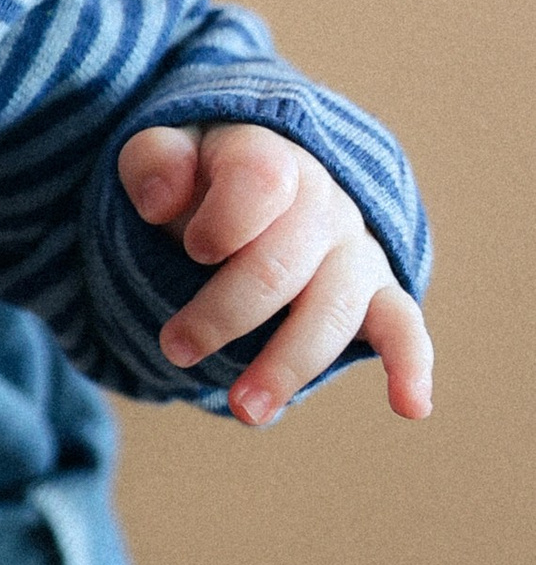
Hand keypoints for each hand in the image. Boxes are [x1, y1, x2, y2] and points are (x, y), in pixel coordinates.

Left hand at [117, 122, 433, 424]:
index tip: (194, 249)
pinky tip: (411, 406)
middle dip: (225, 312)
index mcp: (271, 159)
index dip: (225, 220)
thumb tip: (162, 200)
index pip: (263, 180)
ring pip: (333, 308)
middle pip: (284, 262)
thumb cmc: (197, 180)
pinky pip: (403, 326)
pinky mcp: (375, 295)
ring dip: (287, 363)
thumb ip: (153, 163)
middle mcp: (322, 203)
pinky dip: (410, 365)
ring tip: (244, 409)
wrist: (243, 195)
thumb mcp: (159, 155)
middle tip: (176, 350)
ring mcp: (352, 251)